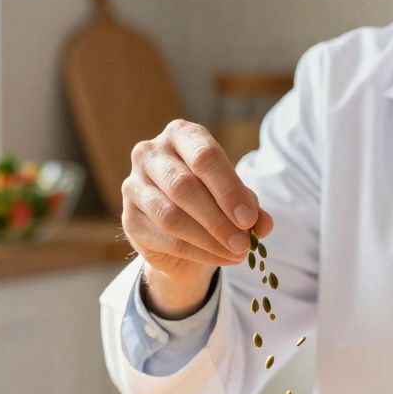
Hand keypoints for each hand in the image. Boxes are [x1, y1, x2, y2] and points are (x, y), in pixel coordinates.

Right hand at [122, 119, 273, 317]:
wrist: (179, 229)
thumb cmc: (210, 198)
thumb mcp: (234, 195)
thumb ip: (249, 205)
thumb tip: (262, 224)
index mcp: (180, 135)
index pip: (204, 156)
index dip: (228, 189)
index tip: (249, 219)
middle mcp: (150, 153)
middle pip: (184, 186)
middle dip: (218, 218)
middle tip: (244, 242)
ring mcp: (134, 185)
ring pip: (171, 216)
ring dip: (209, 239)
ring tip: (237, 253)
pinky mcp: (129, 219)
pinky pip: (165, 239)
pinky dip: (198, 252)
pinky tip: (221, 258)